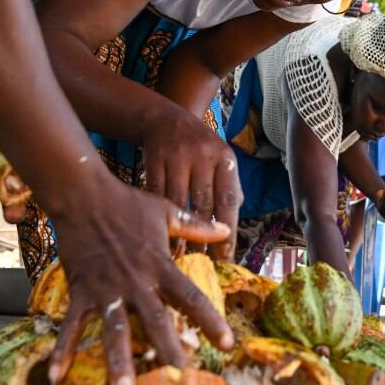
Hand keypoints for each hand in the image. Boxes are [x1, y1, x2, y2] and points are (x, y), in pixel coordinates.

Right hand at [49, 172, 233, 384]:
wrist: (83, 195)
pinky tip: (57, 375)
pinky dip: (64, 349)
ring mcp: (107, 288)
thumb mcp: (165, 211)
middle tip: (179, 383)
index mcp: (159, 263)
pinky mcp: (81, 290)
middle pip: (156, 320)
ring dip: (119, 360)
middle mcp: (136, 281)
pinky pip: (71, 324)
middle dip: (168, 351)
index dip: (210, 321)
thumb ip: (195, 226)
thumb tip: (225, 230)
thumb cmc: (127, 202)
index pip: (190, 296)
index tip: (227, 345)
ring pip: (115, 329)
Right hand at [140, 107, 242, 260]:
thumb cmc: (199, 149)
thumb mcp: (220, 161)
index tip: (225, 259)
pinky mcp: (154, 158)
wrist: (166, 119)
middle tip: (202, 265)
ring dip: (178, 232)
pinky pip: (156, 193)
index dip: (227, 232)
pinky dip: (157, 217)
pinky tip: (159, 235)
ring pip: (178, 202)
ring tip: (180, 258)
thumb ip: (229, 191)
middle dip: (202, 238)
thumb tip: (230, 232)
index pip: (228, 200)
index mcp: (224, 159)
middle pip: (203, 204)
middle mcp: (203, 156)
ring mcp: (177, 155)